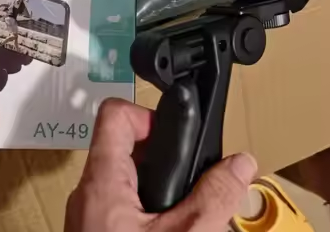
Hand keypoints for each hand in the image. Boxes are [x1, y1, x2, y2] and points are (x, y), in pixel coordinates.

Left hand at [65, 99, 256, 231]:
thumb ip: (213, 198)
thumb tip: (242, 163)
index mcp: (102, 180)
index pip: (115, 113)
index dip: (149, 114)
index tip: (177, 138)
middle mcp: (88, 192)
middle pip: (125, 147)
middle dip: (164, 159)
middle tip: (194, 181)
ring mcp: (88, 216)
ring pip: (125, 180)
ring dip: (160, 190)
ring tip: (188, 212)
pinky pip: (121, 207)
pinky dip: (149, 212)